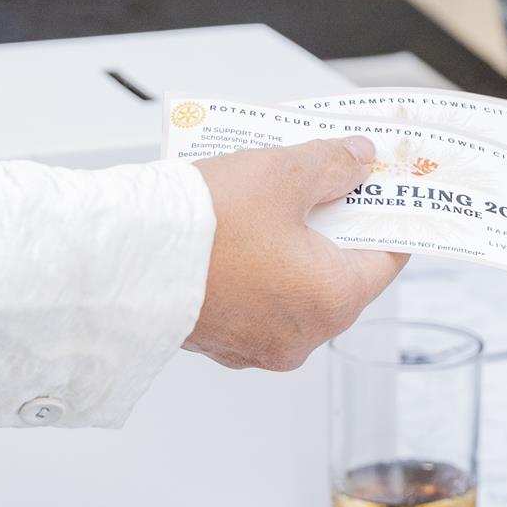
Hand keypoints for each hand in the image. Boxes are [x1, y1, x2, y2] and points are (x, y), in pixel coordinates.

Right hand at [188, 136, 405, 369]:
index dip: (384, 214)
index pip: (386, 256)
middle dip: (331, 224)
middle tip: (320, 180)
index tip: (380, 188)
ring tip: (270, 198)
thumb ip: (332, 165)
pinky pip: (256, 300)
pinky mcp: (222, 342)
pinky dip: (256, 269)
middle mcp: (303, 336)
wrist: (120, 263)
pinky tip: (238, 230)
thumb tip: (358, 161)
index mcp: (333, 300)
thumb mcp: (281, 174)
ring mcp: (260, 345)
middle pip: (339, 272)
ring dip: (290, 246)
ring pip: (295, 287)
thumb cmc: (202, 228)